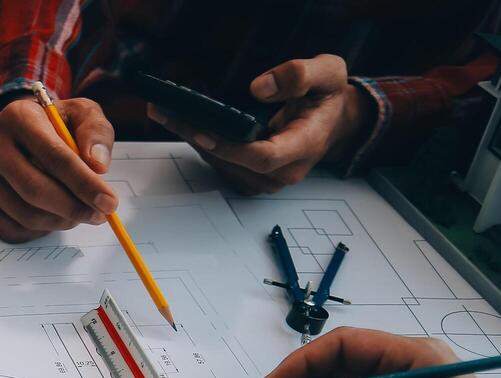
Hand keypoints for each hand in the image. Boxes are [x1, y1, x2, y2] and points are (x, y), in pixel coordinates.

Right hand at [0, 95, 117, 240]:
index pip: (54, 156)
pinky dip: (39, 230)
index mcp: (16, 116)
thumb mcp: (81, 115)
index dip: (84, 183)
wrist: (21, 134)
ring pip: (26, 215)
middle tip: (100, 215)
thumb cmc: (55, 126)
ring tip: (76, 212)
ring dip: (60, 221)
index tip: (109, 202)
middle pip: (35, 190)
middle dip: (74, 208)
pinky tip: (50, 214)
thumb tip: (97, 165)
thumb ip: (95, 132)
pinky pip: (12, 230)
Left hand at [148, 56, 371, 193]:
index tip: (203, 132)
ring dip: (195, 142)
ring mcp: (268, 180)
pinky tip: (186, 127)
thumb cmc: (327, 98)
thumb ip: (300, 75)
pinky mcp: (254, 179)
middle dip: (199, 138)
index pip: (264, 157)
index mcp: (305, 145)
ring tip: (169, 115)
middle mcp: (285, 170)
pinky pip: (223, 167)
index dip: (231, 149)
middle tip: (168, 113)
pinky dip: (203, 147)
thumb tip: (259, 88)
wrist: (332, 121)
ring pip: (224, 167)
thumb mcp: (328, 73)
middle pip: (234, 162)